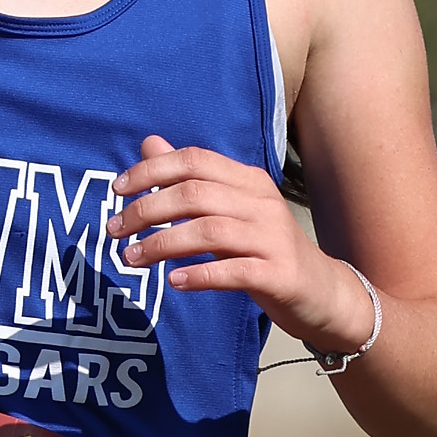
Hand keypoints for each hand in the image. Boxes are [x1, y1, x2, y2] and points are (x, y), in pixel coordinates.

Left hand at [107, 135, 373, 352]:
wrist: (323, 293)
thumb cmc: (265, 249)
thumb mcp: (229, 210)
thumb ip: (190, 180)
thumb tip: (149, 143)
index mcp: (248, 180)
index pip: (194, 160)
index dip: (151, 171)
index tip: (117, 191)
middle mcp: (262, 203)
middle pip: (196, 194)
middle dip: (147, 210)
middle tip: (113, 230)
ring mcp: (273, 238)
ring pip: (210, 231)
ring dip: (162, 244)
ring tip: (130, 258)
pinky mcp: (280, 274)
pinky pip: (235, 271)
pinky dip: (201, 274)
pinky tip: (174, 282)